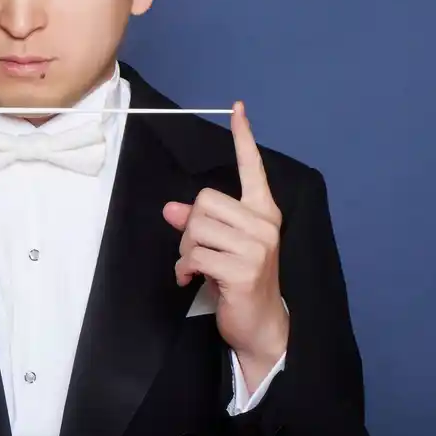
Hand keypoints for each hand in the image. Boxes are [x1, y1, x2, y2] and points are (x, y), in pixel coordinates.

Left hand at [163, 102, 287, 382]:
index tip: (238, 108)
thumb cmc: (241, 282)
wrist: (262, 326)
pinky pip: (195, 255)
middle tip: (197, 253)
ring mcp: (257, 247)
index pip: (253, 169)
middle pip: (205, 201)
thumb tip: (171, 208)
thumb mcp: (222, 247)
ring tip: (196, 268)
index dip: (243, 138)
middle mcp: (264, 224)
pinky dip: (185, 269)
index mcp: (263, 212)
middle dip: (191, 228)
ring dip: (186, 251)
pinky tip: (192, 280)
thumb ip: (200, 223)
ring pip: (197, 227)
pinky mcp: (243, 269)